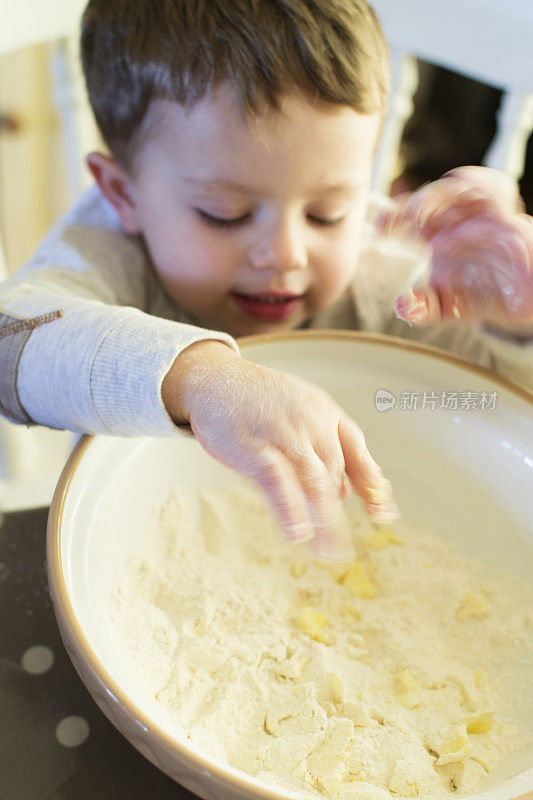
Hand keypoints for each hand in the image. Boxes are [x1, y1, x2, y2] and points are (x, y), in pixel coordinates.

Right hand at [162, 341, 398, 561]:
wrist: (215, 379)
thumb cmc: (257, 402)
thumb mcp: (299, 412)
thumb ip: (321, 448)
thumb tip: (342, 493)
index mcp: (325, 413)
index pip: (357, 451)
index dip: (371, 484)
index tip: (383, 514)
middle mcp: (311, 423)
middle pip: (334, 474)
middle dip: (335, 513)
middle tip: (338, 550)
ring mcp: (284, 435)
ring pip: (314, 482)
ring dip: (323, 520)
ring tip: (327, 552)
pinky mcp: (255, 448)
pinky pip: (279, 482)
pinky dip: (290, 509)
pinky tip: (297, 532)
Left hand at [378, 167, 532, 333]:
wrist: (525, 303)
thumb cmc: (484, 296)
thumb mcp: (449, 307)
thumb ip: (423, 307)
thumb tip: (401, 306)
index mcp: (441, 234)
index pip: (414, 214)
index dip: (395, 214)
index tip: (380, 227)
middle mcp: (462, 221)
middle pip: (436, 194)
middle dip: (415, 201)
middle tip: (398, 218)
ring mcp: (488, 220)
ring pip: (466, 188)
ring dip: (441, 196)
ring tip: (419, 215)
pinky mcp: (512, 228)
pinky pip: (497, 206)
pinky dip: (476, 212)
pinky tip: (456, 231)